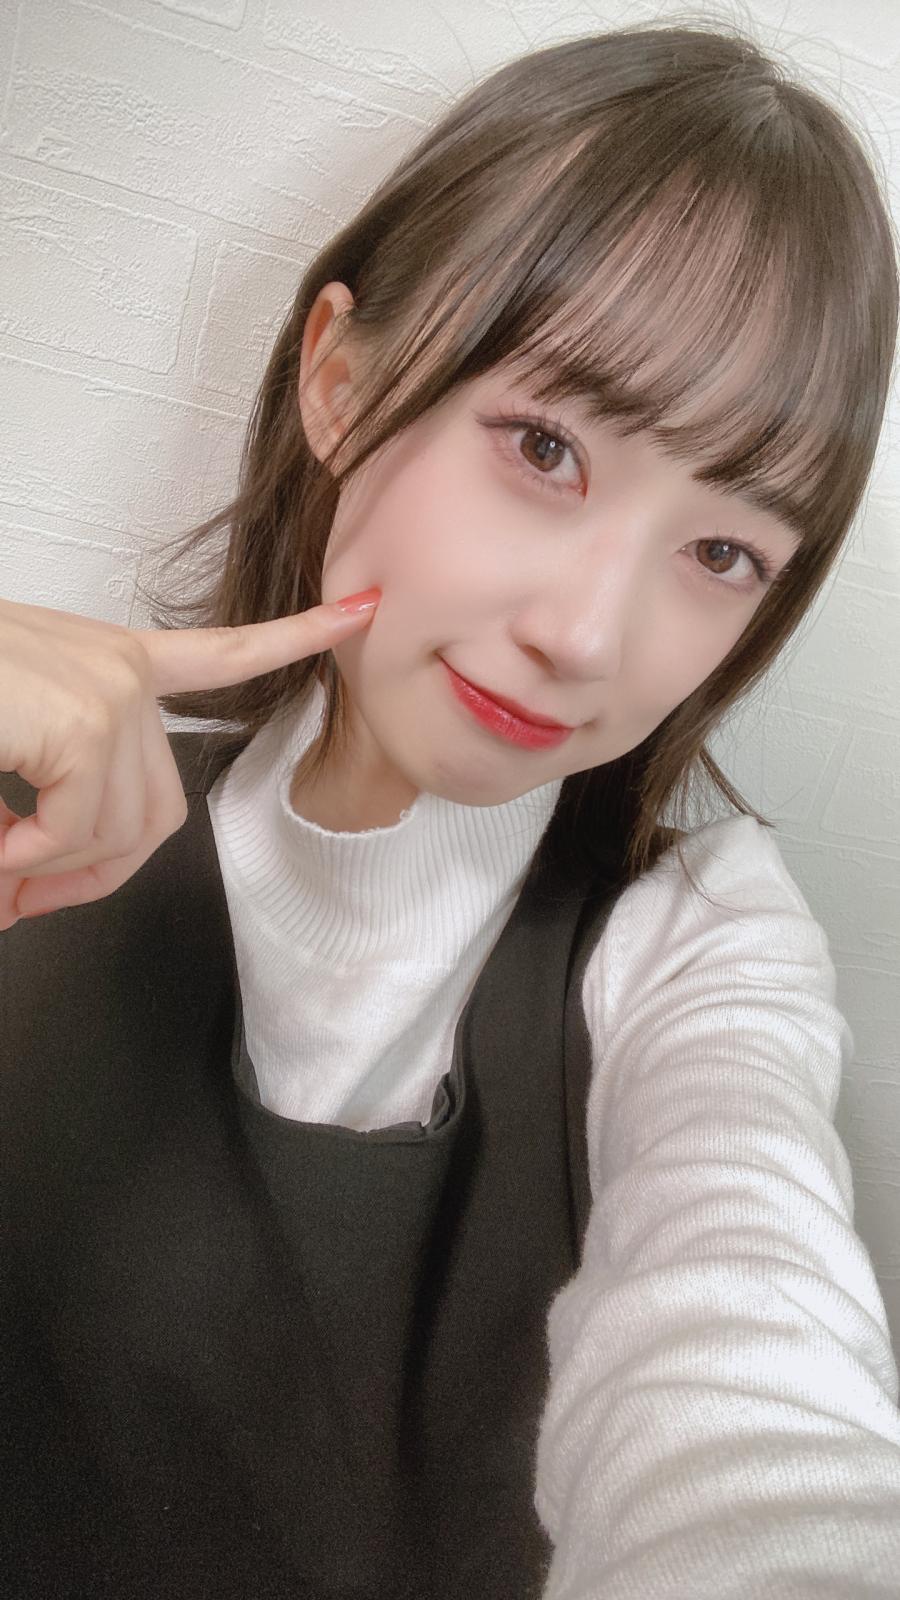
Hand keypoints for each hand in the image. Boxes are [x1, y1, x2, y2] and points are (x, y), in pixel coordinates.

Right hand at [0, 589, 379, 926]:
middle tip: (20, 899)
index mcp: (108, 661)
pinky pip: (83, 828)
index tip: (361, 611)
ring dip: (45, 872)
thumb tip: (18, 896)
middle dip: (95, 874)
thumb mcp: (3, 749)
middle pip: (161, 811)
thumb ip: (32, 818)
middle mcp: (120, 668)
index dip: (294, 637)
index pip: (220, 654)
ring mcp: (108, 689)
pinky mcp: (85, 716)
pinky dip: (29, 860)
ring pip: (119, 830)